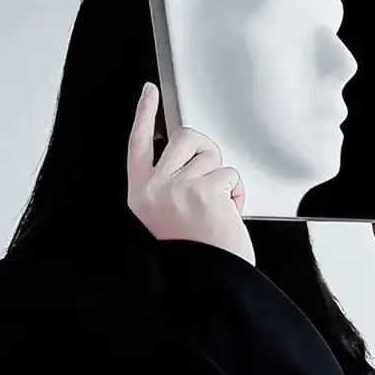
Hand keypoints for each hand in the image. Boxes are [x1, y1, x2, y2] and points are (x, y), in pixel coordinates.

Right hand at [127, 82, 255, 265]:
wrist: (208, 281)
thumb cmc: (194, 250)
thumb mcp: (166, 213)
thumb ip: (169, 181)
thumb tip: (188, 152)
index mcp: (140, 193)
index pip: (138, 143)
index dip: (144, 114)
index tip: (149, 92)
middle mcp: (154, 188)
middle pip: (184, 138)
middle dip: (204, 152)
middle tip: (208, 183)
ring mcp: (178, 188)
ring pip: (211, 155)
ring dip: (221, 179)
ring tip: (215, 208)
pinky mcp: (204, 190)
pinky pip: (230, 174)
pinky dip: (236, 194)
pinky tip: (227, 215)